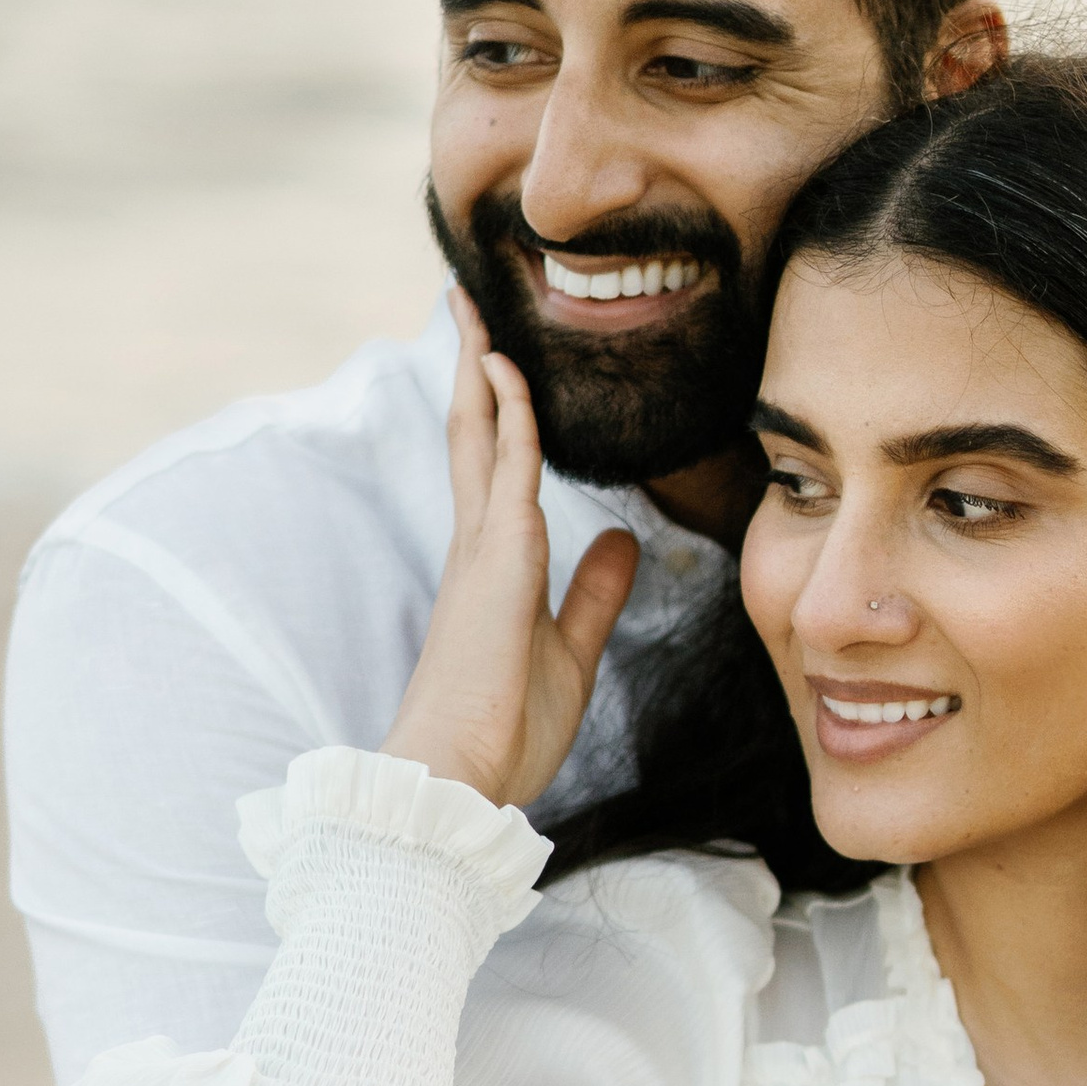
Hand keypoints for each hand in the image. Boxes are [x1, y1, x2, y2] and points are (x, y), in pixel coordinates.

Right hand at [382, 290, 637, 808]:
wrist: (464, 778)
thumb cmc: (507, 730)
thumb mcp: (572, 650)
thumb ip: (594, 594)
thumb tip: (622, 542)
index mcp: (493, 568)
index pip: (492, 470)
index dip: (496, 413)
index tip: (495, 362)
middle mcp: (479, 547)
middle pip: (472, 435)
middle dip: (472, 368)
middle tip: (465, 306)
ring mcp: (481, 551)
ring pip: (481, 436)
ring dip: (481, 368)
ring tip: (475, 308)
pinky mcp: (496, 563)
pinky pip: (507, 471)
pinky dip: (510, 416)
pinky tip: (511, 371)